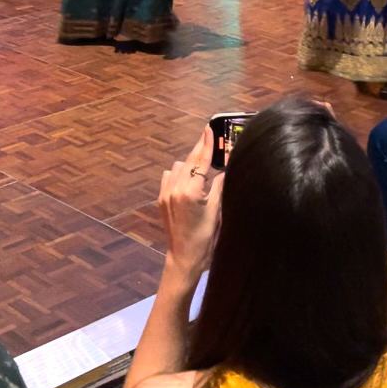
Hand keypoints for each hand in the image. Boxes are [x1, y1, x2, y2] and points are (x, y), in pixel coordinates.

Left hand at [159, 126, 223, 283]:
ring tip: (201, 169)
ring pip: (178, 167)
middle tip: (208, 137)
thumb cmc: (205, 238)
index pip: (200, 161)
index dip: (206, 144)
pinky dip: (178, 174)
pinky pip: (169, 176)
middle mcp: (175, 189)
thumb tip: (225, 169)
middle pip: (188, 161)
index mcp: (191, 192)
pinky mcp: (161, 198)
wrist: (184, 258)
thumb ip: (219, 187)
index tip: (208, 129)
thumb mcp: (217, 212)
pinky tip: (187, 181)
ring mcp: (165, 193)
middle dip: (199, 150)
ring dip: (189, 164)